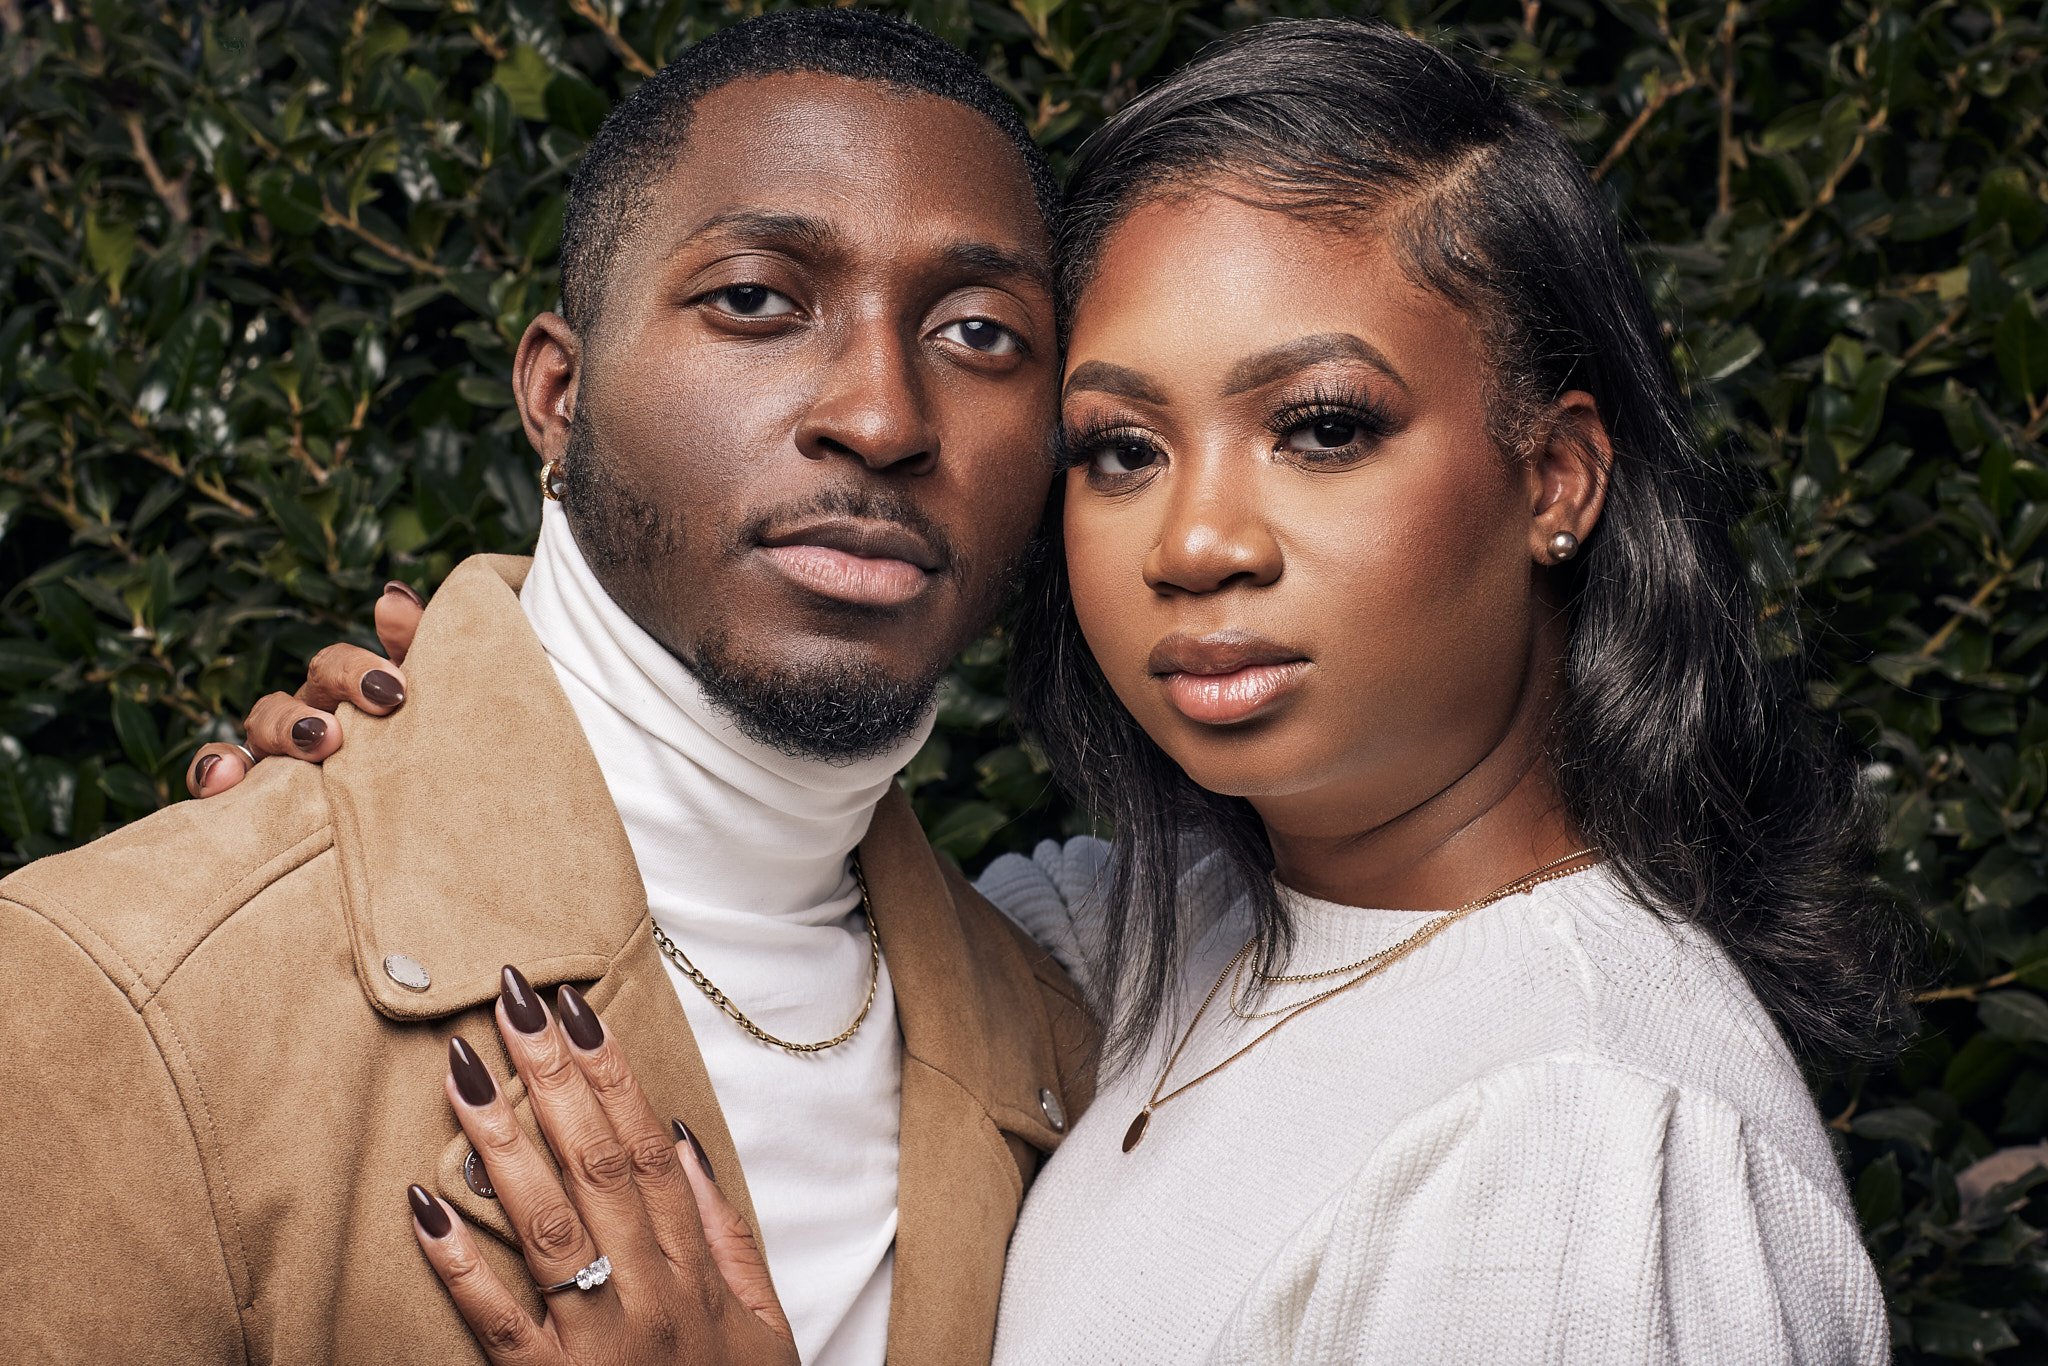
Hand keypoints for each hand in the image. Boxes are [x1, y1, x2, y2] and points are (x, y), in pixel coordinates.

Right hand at [185, 580, 426, 796]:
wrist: (414, 846)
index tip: (395, 690)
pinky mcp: (250, 797)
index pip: (340, 665)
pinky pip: (216, 776)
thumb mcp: (428, 707)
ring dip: (283, 728)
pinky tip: (220, 780)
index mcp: (349, 697)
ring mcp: (279, 755)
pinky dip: (210, 771)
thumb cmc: (418, 759)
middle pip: (305, 688)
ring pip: (263, 723)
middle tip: (356, 723)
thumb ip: (418, 651)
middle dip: (326, 699)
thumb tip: (393, 595)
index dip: (360, 670)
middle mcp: (311, 717)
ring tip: (315, 741)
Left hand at [407, 967, 796, 1365]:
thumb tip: (683, 1142)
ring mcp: (600, 1344)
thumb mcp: (761, 1322)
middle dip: (554, 1076)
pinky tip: (423, 1204)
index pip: (650, 1148)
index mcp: (696, 1271)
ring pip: (547, 1225)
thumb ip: (724, 1232)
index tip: (577, 1009)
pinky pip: (500, 1323)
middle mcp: (650, 1295)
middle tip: (513, 999)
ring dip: (502, 1143)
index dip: (613, 1074)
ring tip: (464, 1071)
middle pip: (599, 1164)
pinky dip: (461, 1265)